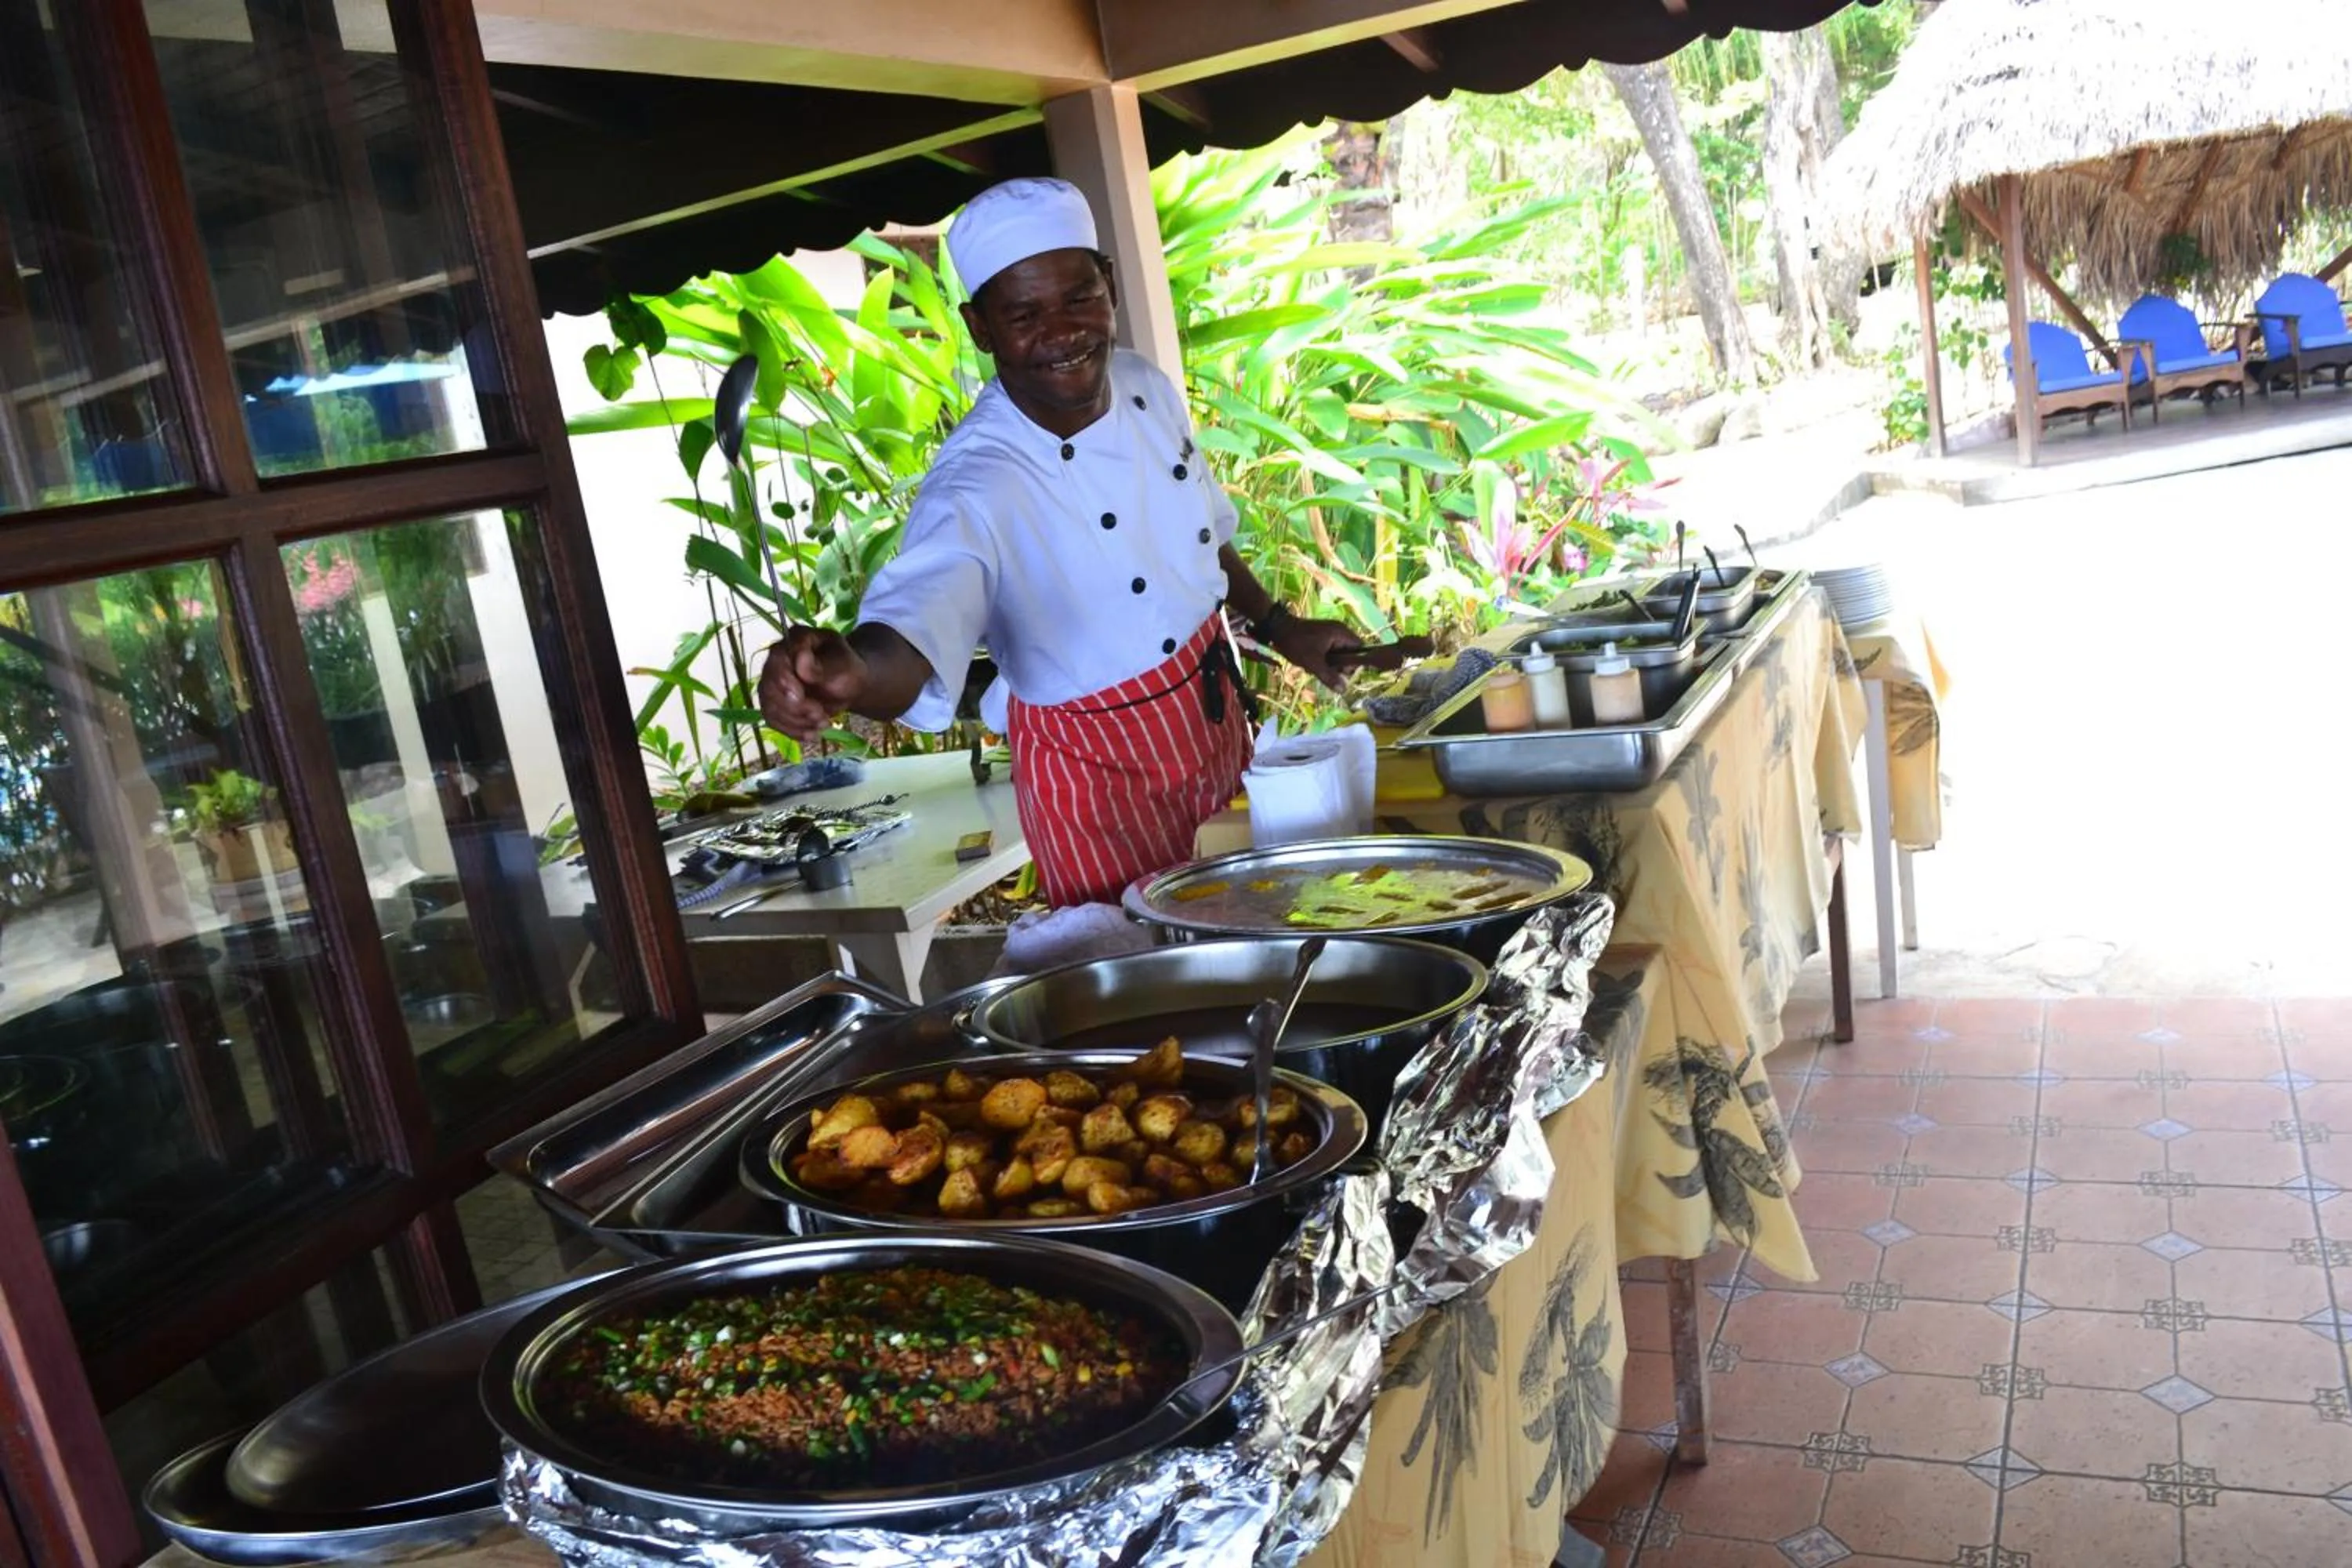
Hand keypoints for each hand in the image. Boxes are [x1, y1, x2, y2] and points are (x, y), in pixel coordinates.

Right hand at [758, 626, 865, 742]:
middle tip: (820, 715)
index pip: (777, 657)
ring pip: (770, 706)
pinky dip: (793, 730)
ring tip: (823, 723)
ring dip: (796, 721)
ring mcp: (772, 681)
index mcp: (795, 640)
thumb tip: (801, 659)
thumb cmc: (848, 670)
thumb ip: (822, 665)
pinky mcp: (773, 702)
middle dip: (795, 707)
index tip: (800, 696)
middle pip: (769, 686)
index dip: (784, 680)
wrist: (849, 687)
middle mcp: (777, 659)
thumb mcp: (844, 665)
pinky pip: (773, 720)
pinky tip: (812, 734)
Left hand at [1270, 617, 1361, 691]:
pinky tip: (1313, 663)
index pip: (1360, 649)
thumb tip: (1344, 690)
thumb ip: (1329, 677)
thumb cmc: (1296, 644)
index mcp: (1342, 633)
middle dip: (1339, 665)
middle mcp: (1339, 631)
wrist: (1276, 628)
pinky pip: (1330, 652)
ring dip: (1330, 664)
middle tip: (1326, 670)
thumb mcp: (1313, 663)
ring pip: (1339, 654)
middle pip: (1350, 653)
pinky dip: (1324, 659)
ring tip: (1317, 667)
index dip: (1354, 663)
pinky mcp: (1322, 637)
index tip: (1341, 671)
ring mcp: (1331, 633)